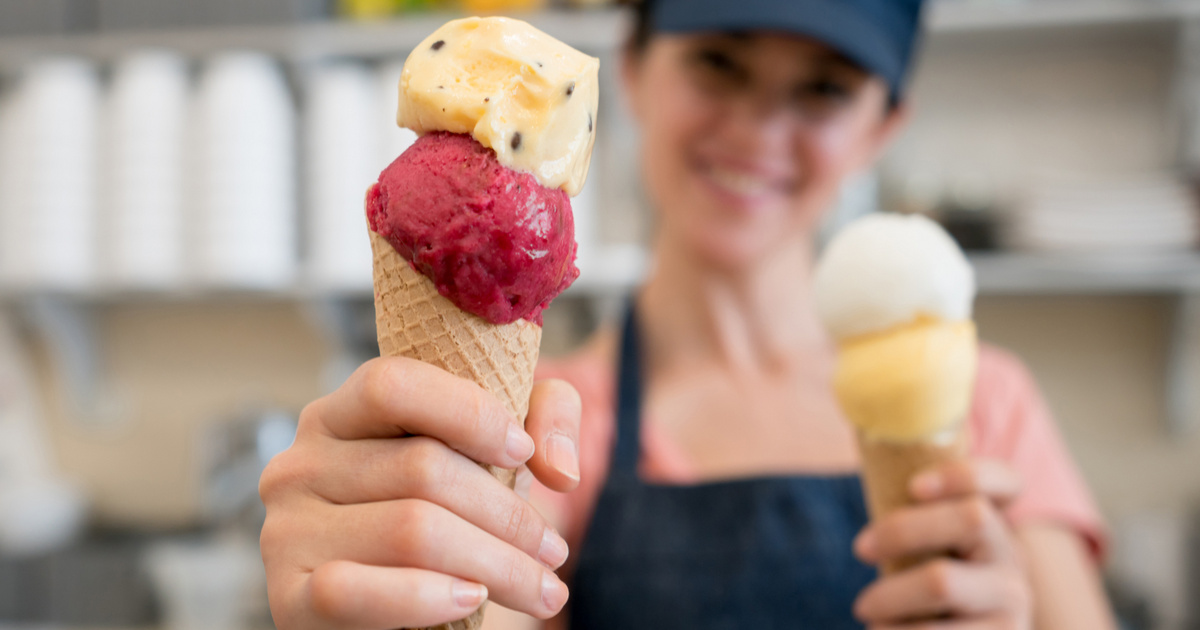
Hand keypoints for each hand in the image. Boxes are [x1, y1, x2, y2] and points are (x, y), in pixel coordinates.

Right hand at [259, 358, 582, 628]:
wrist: (403, 614)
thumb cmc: (452, 519)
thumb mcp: (499, 454)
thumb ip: (546, 416)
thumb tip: (559, 466)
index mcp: (340, 415)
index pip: (392, 384)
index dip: (467, 411)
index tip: (523, 451)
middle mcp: (300, 464)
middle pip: (421, 468)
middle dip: (508, 516)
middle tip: (554, 551)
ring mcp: (287, 531)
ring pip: (411, 530)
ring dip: (495, 565)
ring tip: (540, 587)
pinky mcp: (289, 598)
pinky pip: (355, 591)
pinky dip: (426, 597)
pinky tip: (470, 599)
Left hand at [852, 459, 1031, 628]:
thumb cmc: (928, 594)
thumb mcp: (931, 554)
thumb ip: (913, 523)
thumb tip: (866, 464)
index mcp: (996, 526)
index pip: (1006, 482)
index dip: (966, 474)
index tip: (915, 486)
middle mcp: (1013, 559)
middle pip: (971, 518)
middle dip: (904, 528)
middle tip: (860, 549)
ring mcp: (1013, 602)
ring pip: (941, 580)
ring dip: (889, 595)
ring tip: (864, 609)